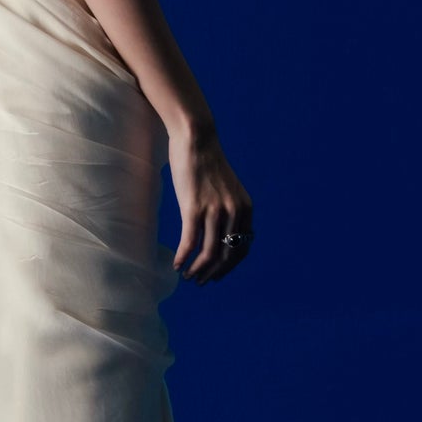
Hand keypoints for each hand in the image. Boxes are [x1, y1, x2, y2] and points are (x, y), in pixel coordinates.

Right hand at [169, 124, 252, 284]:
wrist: (196, 139)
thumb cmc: (207, 162)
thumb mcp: (227, 188)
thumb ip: (229, 208)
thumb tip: (220, 232)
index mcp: (245, 208)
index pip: (243, 248)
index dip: (230, 267)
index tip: (217, 275)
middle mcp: (234, 212)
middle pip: (226, 255)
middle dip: (213, 274)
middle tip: (200, 281)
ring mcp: (215, 211)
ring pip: (209, 253)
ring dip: (198, 270)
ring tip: (188, 277)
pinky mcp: (194, 208)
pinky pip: (190, 242)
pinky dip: (183, 258)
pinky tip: (176, 265)